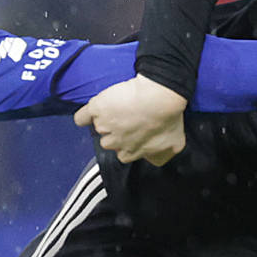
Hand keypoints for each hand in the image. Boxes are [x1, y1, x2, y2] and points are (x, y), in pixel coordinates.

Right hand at [74, 75, 188, 164]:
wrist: (159, 96)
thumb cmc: (168, 118)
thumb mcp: (174, 145)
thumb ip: (162, 155)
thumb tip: (156, 160)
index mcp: (132, 153)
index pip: (123, 154)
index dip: (127, 142)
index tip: (134, 132)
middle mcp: (115, 144)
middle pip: (108, 142)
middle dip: (115, 131)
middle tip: (127, 118)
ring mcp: (104, 126)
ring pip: (99, 127)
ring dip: (105, 119)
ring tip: (118, 107)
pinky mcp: (96, 110)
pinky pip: (82, 117)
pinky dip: (84, 115)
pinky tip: (92, 112)